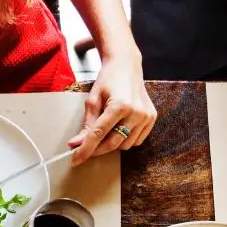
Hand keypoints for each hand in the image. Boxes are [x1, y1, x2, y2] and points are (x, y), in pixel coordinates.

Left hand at [68, 49, 155, 163]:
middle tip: (84, 148)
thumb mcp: (92, 100)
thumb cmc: (107, 81)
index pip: (98, 134)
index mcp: (119, 105)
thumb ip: (86, 124)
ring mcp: (146, 116)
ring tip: (105, 130)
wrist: (126, 66)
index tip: (75, 160)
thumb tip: (76, 144)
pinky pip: (136, 140)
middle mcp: (136, 112)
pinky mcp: (152, 118)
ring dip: (112, 144)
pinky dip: (125, 139)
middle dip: (96, 149)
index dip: (85, 149)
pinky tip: (119, 128)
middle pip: (112, 144)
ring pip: (125, 145)